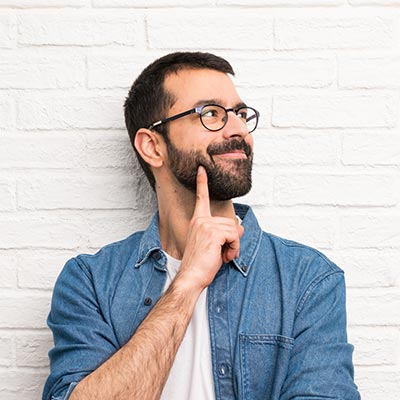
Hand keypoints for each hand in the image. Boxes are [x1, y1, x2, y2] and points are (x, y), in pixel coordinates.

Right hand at [177, 166, 243, 291]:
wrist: (191, 277)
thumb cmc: (200, 264)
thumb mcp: (215, 246)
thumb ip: (226, 233)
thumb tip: (240, 226)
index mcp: (197, 221)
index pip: (201, 198)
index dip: (202, 183)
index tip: (202, 169)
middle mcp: (200, 220)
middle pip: (230, 222)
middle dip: (233, 240)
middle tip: (225, 253)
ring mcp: (206, 225)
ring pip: (234, 229)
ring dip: (234, 245)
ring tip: (224, 256)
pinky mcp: (213, 233)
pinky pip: (234, 235)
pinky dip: (234, 248)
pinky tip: (225, 257)